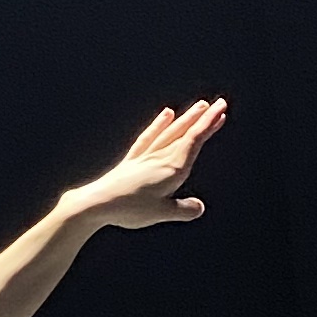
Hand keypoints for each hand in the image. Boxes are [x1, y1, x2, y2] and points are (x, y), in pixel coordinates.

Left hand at [65, 99, 226, 231]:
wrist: (96, 203)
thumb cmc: (129, 208)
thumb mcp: (162, 213)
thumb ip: (183, 209)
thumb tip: (198, 207)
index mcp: (172, 168)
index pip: (194, 140)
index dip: (208, 124)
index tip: (221, 109)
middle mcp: (160, 158)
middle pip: (184, 132)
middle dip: (203, 117)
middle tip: (219, 103)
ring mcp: (145, 157)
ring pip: (170, 132)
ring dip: (186, 118)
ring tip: (199, 106)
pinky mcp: (132, 161)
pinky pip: (149, 137)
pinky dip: (159, 125)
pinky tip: (166, 115)